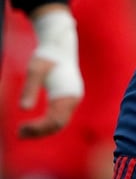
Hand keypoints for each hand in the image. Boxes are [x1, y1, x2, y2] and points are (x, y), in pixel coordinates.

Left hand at [18, 5, 82, 137]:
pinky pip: (59, 116)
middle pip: (58, 124)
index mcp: (68, 94)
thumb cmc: (46, 56)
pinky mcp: (68, 97)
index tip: (20, 129)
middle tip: (18, 133)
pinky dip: (46, 123)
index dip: (37, 128)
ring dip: (42, 129)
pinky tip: (32, 122)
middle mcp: (73, 98)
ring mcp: (72, 98)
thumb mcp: (35, 71)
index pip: (54, 121)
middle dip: (39, 132)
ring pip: (60, 122)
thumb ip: (29, 89)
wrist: (59, 45)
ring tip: (22, 130)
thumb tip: (23, 109)